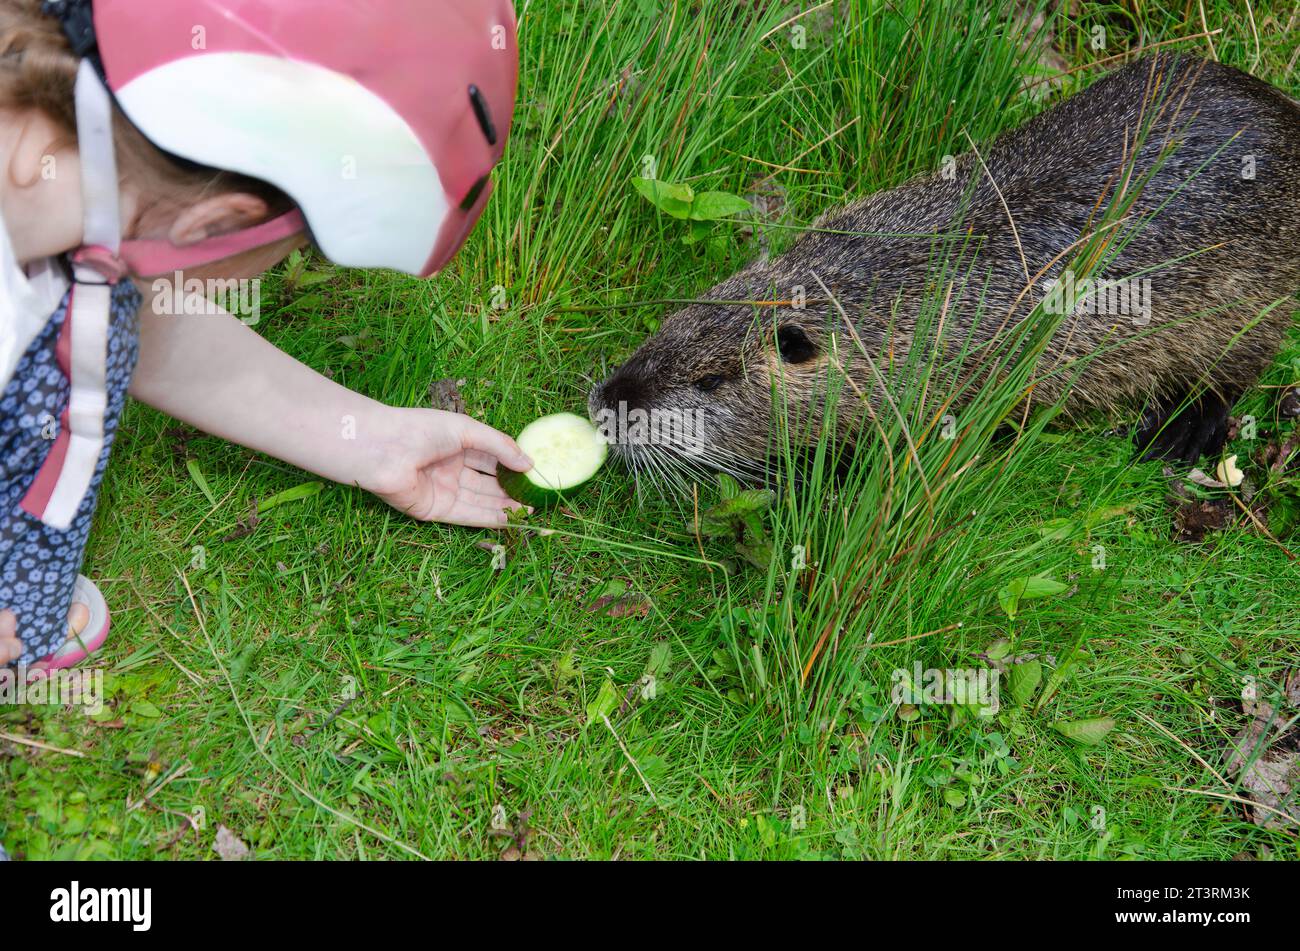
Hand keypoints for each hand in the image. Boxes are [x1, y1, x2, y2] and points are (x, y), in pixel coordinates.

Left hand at [360, 408, 532, 527]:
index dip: (512, 465)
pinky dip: (490, 518)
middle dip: (511, 489)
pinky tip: (512, 518)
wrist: (384, 449)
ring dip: (506, 506)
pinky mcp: (435, 511)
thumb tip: (529, 464)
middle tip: (538, 496)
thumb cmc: (422, 430)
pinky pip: (467, 516)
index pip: (490, 457)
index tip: (535, 472)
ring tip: (532, 509)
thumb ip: (500, 447)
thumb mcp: (468, 431)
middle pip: (487, 482)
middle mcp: (450, 469)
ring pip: (481, 501)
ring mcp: (443, 491)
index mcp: (455, 446)